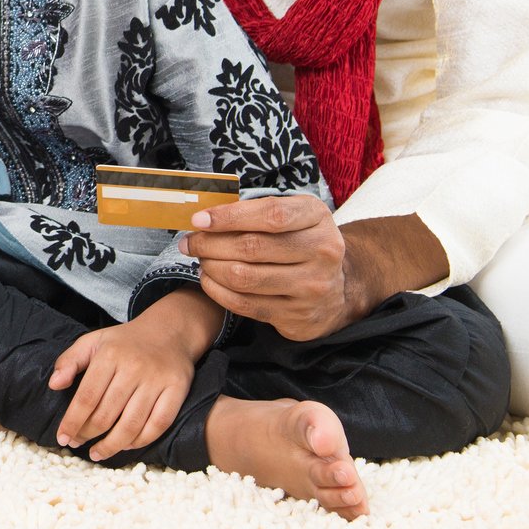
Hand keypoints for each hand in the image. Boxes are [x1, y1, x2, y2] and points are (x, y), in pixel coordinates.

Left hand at [48, 290, 218, 459]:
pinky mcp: (177, 390)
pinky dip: (141, 441)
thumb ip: (69, 361)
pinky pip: (158, 425)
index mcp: (110, 356)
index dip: (72, 422)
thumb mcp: (93, 341)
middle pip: (106, 414)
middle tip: (77, 444)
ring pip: (131, 425)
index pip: (86, 397)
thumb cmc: (125, 341)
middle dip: (87, 434)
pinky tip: (126, 445)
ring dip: (111, 445)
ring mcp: (157, 380)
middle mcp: (134, 368)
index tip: (62, 437)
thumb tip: (54, 385)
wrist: (169, 330)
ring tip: (97, 453)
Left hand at [181, 196, 352, 340]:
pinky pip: (245, 304)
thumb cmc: (303, 243)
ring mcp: (311, 287)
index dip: (229, 217)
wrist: (338, 290)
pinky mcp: (297, 316)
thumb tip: (205, 217)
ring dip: (211, 267)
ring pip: (245, 277)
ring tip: (200, 260)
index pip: (270, 215)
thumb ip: (257, 212)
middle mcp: (321, 252)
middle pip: (252, 247)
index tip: (199, 220)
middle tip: (190, 242)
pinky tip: (209, 279)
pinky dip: (218, 291)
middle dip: (210, 244)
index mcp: (318, 218)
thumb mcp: (294, 216)